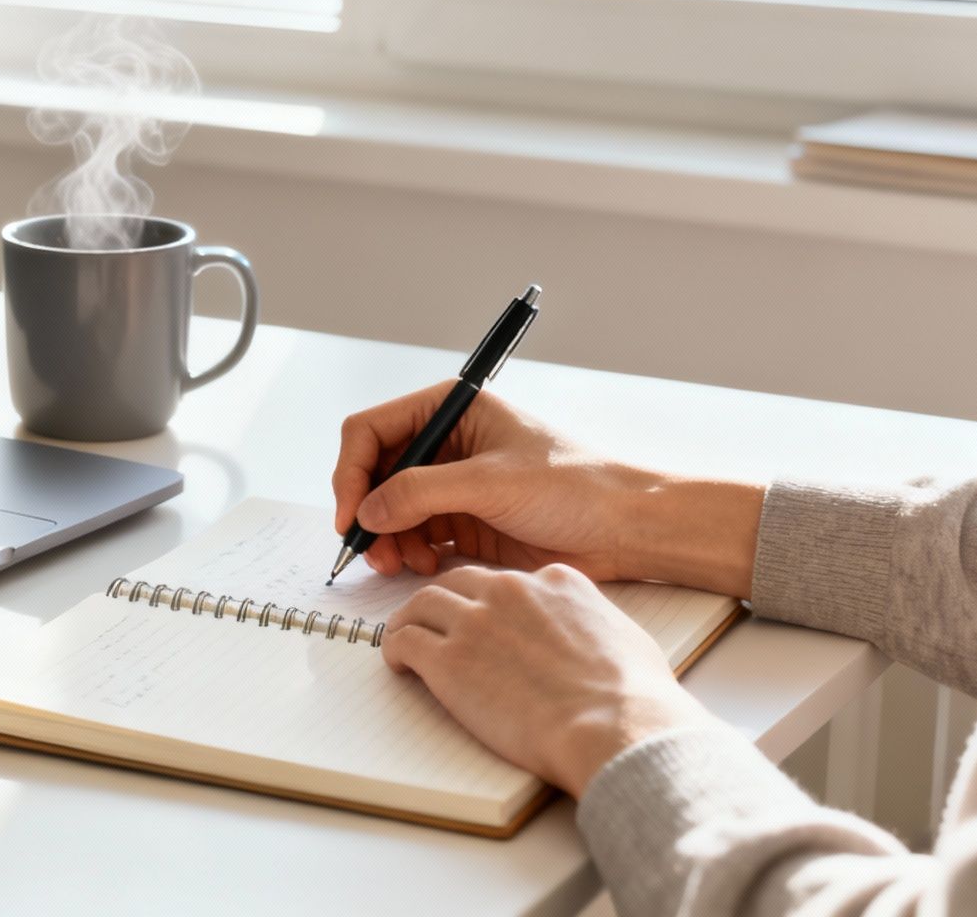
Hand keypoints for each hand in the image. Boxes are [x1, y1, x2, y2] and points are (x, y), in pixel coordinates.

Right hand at [331, 383, 763, 597]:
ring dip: (387, 538)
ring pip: (390, 509)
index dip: (352, 472)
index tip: (351, 516)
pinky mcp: (465, 521)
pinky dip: (409, 552)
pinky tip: (424, 565)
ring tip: (399, 564)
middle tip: (369, 550)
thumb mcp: (490, 483)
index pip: (373, 431)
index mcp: (452, 410)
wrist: (625, 528)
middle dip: (368, 512)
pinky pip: (415, 535)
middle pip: (375, 473)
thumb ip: (421, 493)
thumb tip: (367, 511)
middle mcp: (446, 443)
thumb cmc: (575, 486)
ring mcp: (453, 484)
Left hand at [382, 564, 721, 796]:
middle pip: (456, 582)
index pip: (504, 579)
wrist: (616, 727)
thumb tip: (586, 635)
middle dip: (443, 603)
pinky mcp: (448, 660)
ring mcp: (475, 622)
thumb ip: (591, 621)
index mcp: (553, 581)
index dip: (487, 600)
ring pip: (420, 603)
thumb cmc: (632, 696)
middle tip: (434, 625)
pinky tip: (400, 664)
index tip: (481, 617)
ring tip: (404, 640)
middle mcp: (509, 591)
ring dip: (408, 621)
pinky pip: (404, 640)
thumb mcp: (622, 635)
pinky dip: (395, 648)